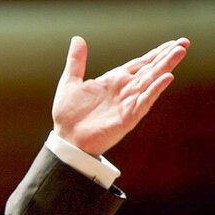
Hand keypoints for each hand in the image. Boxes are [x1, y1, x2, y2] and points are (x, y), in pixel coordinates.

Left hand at [52, 36, 189, 156]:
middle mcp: (124, 91)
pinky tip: (166, 78)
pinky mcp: (127, 117)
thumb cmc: (68, 114)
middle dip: (166, 56)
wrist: (65, 139)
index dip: (155, 53)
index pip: (139, 64)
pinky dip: (154, 90)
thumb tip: (78, 39)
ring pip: (150, 82)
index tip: (171, 43)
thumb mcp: (70, 82)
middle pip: (149, 70)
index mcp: (113, 81)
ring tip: (179, 53)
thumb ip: (76, 61)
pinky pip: (144, 102)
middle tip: (184, 42)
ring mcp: (127, 103)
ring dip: (164, 67)